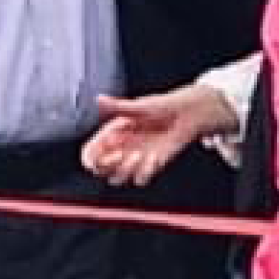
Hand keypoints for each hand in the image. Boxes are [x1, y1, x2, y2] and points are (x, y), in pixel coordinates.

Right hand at [81, 86, 235, 187]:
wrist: (188, 114)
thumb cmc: (164, 106)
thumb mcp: (141, 106)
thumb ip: (118, 107)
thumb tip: (99, 99)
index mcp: (112, 134)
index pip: (90, 153)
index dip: (90, 159)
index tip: (97, 157)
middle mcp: (120, 148)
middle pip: (100, 170)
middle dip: (107, 166)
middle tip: (121, 154)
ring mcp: (134, 158)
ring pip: (117, 178)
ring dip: (126, 171)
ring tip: (140, 155)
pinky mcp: (150, 165)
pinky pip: (141, 179)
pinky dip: (145, 172)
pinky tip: (155, 157)